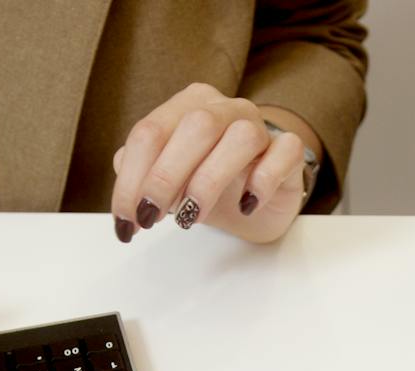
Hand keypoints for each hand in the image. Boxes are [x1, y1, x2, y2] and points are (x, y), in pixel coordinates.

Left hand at [110, 82, 316, 244]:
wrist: (253, 202)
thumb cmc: (206, 186)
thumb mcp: (165, 182)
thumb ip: (139, 175)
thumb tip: (125, 185)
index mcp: (186, 106)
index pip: (150, 131)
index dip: (132, 178)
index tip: (127, 220)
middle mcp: (224, 108)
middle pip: (194, 128)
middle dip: (165, 178)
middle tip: (152, 218)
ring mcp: (260, 126)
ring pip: (240, 137)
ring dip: (209, 180)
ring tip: (192, 217)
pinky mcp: (289, 151)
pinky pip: (283, 153)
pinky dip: (262, 181)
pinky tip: (246, 206)